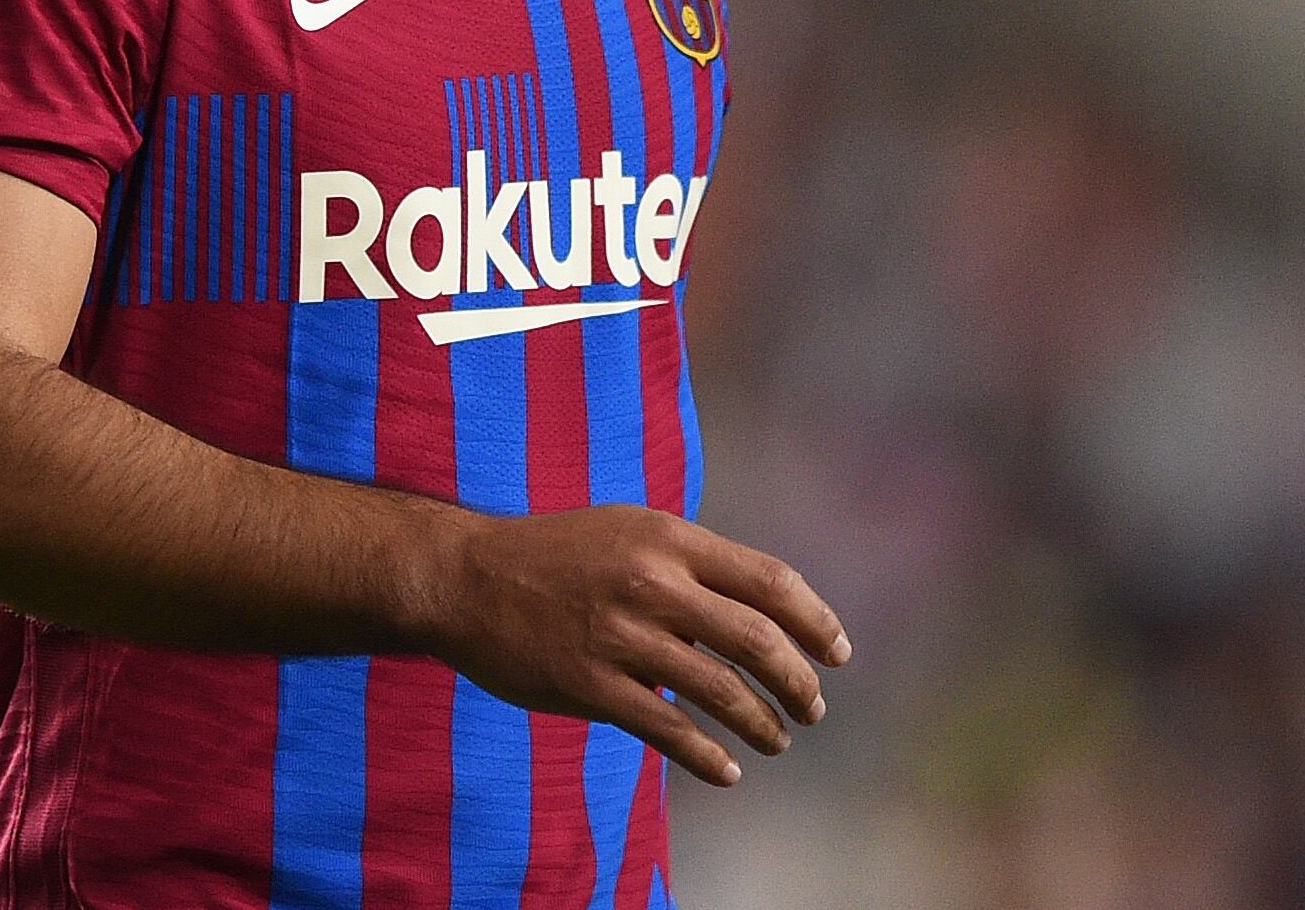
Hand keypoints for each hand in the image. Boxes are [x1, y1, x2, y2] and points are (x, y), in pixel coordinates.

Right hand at [420, 503, 851, 786]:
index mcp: (669, 539)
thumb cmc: (555, 553)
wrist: (466, 577)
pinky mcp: (590, 685)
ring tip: (778, 740)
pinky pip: (666, 730)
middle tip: (813, 707)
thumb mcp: (629, 531)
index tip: (837, 652)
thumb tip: (753, 611)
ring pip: (719, 690)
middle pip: (755, 639)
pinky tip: (727, 772)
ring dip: (761, 723)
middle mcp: (652, 584)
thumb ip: (689, 564)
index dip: (815, 619)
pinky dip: (707, 757)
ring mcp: (621, 637)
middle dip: (798, 681)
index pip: (769, 580)